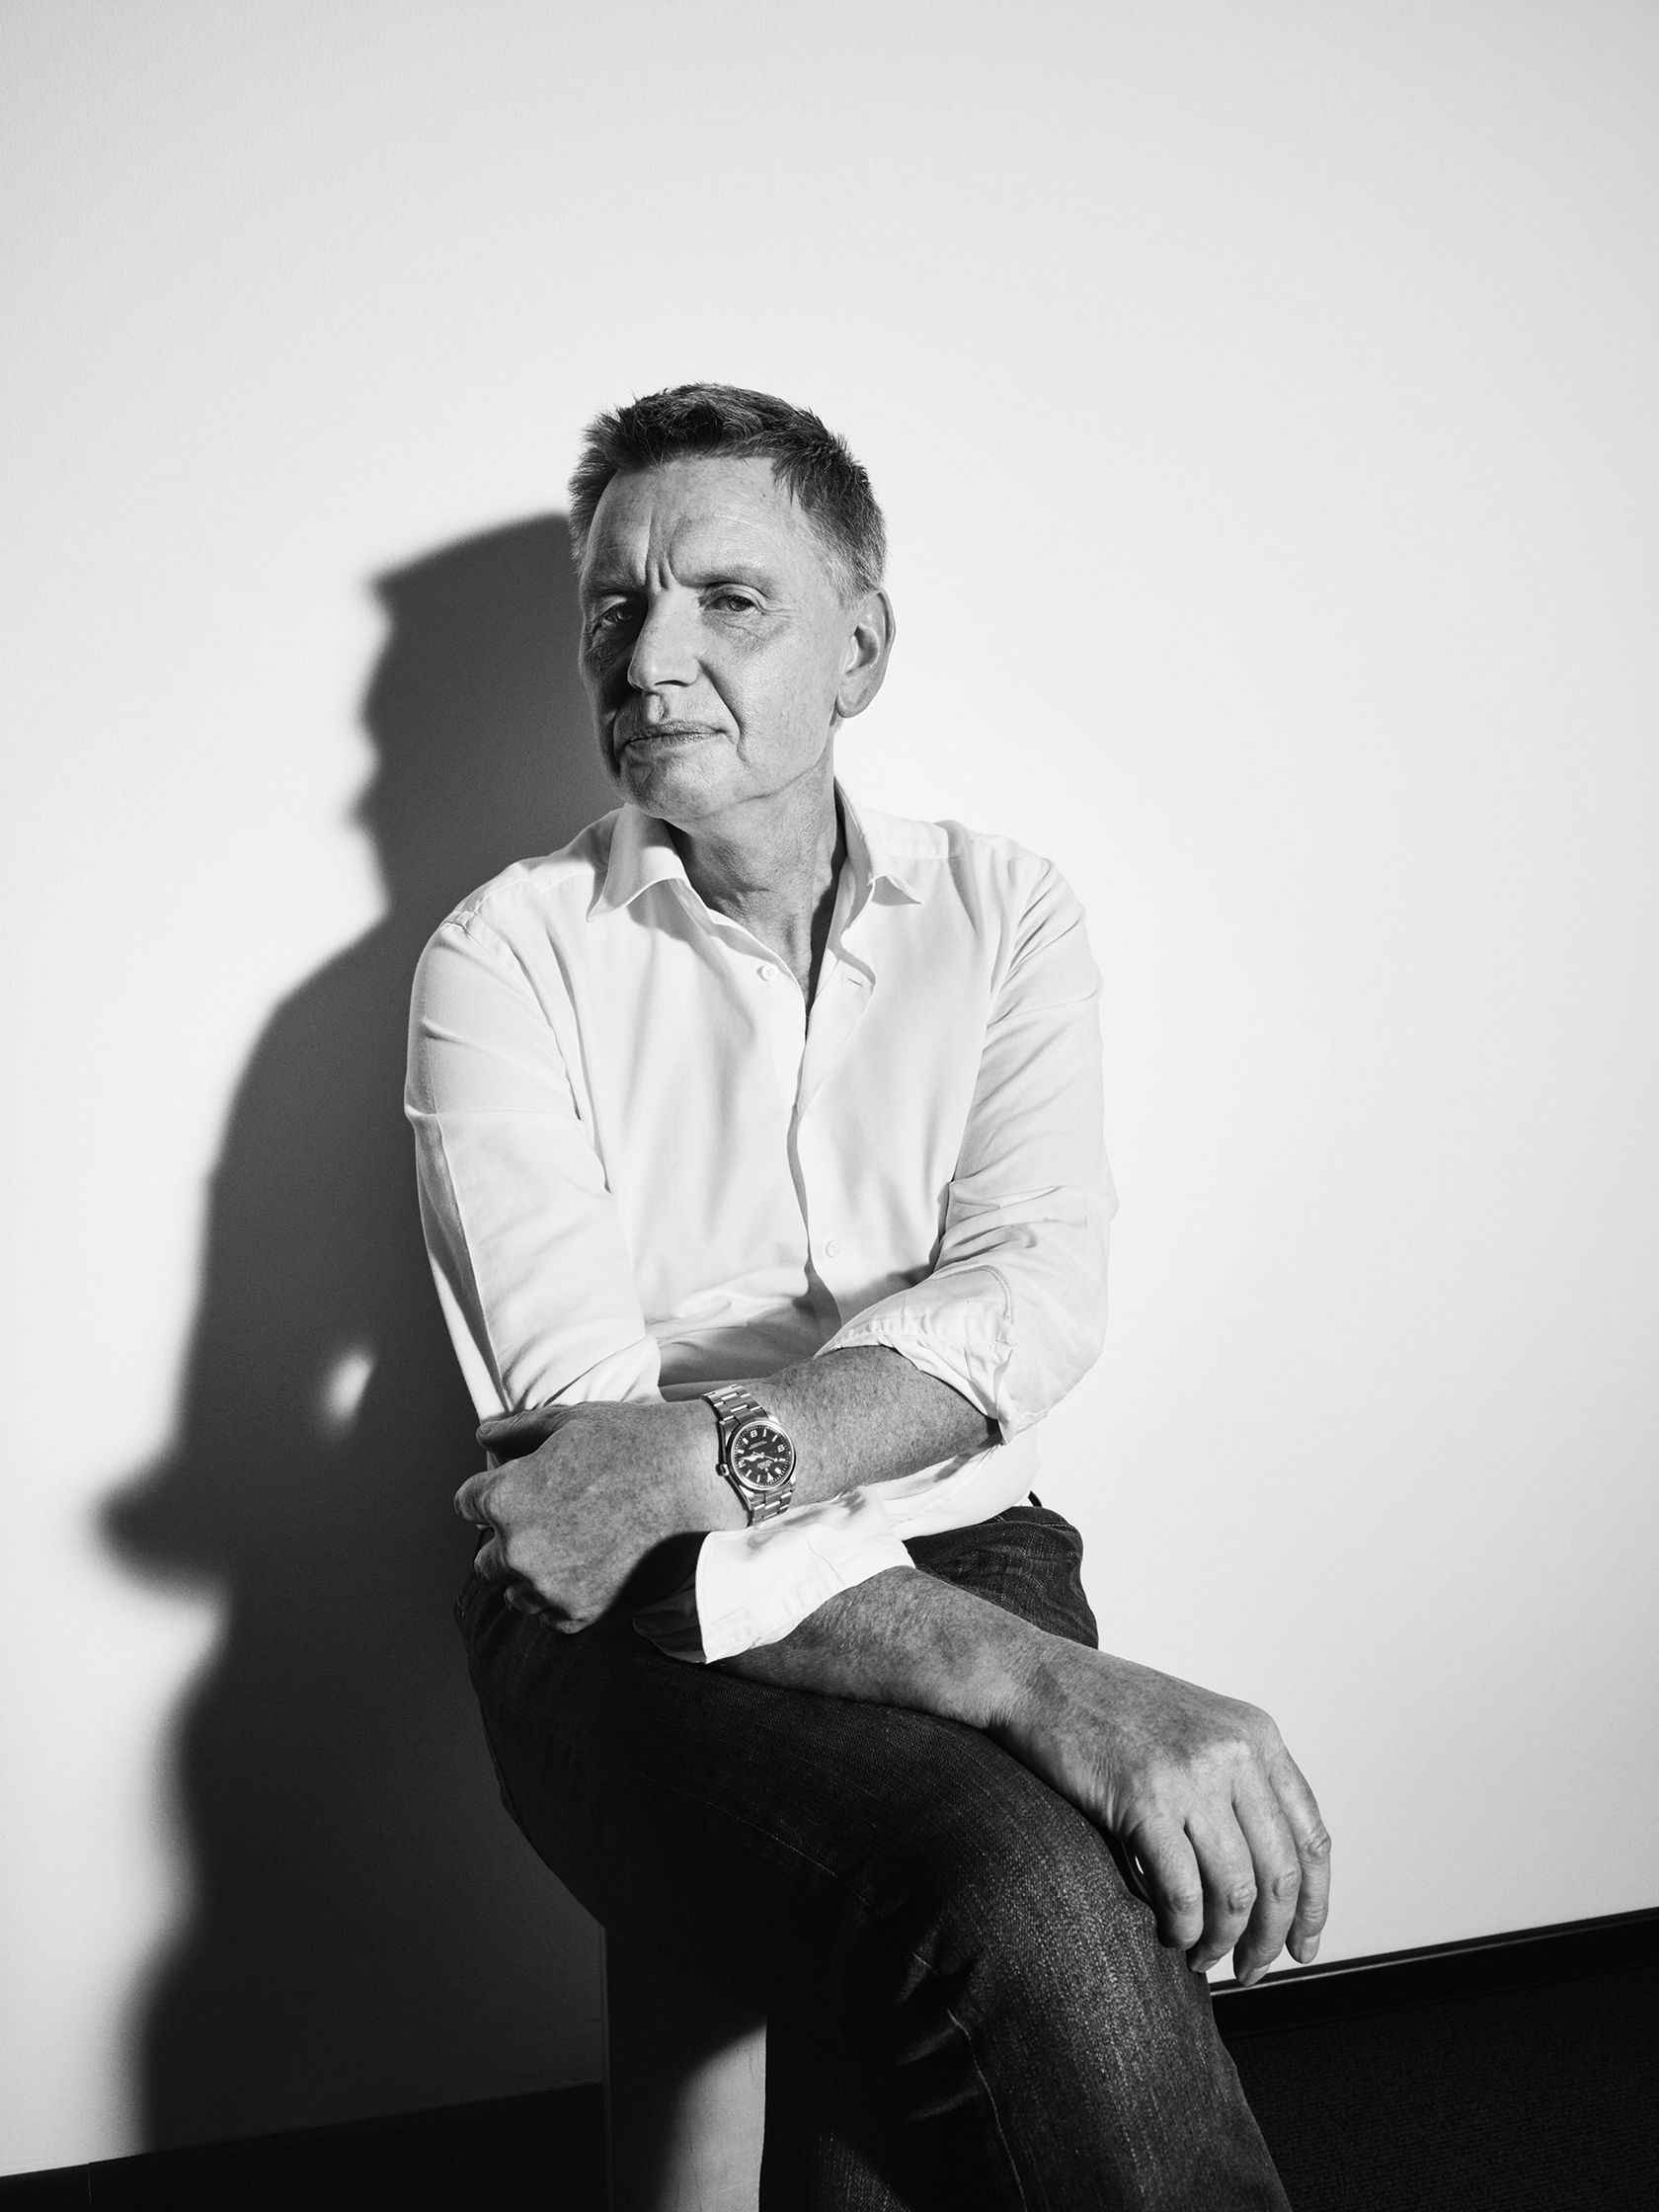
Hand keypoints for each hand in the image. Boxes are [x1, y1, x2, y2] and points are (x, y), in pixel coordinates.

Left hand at [456, 1397, 713, 1629]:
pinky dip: (560, 1597)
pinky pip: (550, 1615)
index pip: (466, 1504)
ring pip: (515, 1591)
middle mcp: (519, 1549)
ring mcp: (550, 1586)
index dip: (490, 1492)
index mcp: (506, 1499)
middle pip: (486, 1556)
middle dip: (507, 1537)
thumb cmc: (632, 1441)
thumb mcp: (568, 1422)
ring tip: (569, 1546)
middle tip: (547, 1518)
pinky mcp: (582, 1612)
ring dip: (531, 1572)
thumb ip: (515, 1433)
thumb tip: (484, 1436)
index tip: (516, 1488)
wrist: (696, 1477)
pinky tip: (586, 1568)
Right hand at [994, 1640, 1329, 1984]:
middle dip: (1271, 1938)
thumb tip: (1268, 1873)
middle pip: (1280, 1875)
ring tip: (1203, 1957)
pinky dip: (1182, 1929)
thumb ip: (1237, 1779)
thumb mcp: (1196, 1726)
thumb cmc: (1108, 1707)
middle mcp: (1234, 1752)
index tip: (1303, 1945)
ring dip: (1222, 1941)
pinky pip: (1181, 1892)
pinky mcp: (1142, 1799)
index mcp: (1257, 1734)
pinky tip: (1171, 1936)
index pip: (1311, 1838)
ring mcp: (1189, 1775)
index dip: (1314, 1905)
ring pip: (1235, 1892)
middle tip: (1252, 1969)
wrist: (1037, 1676)